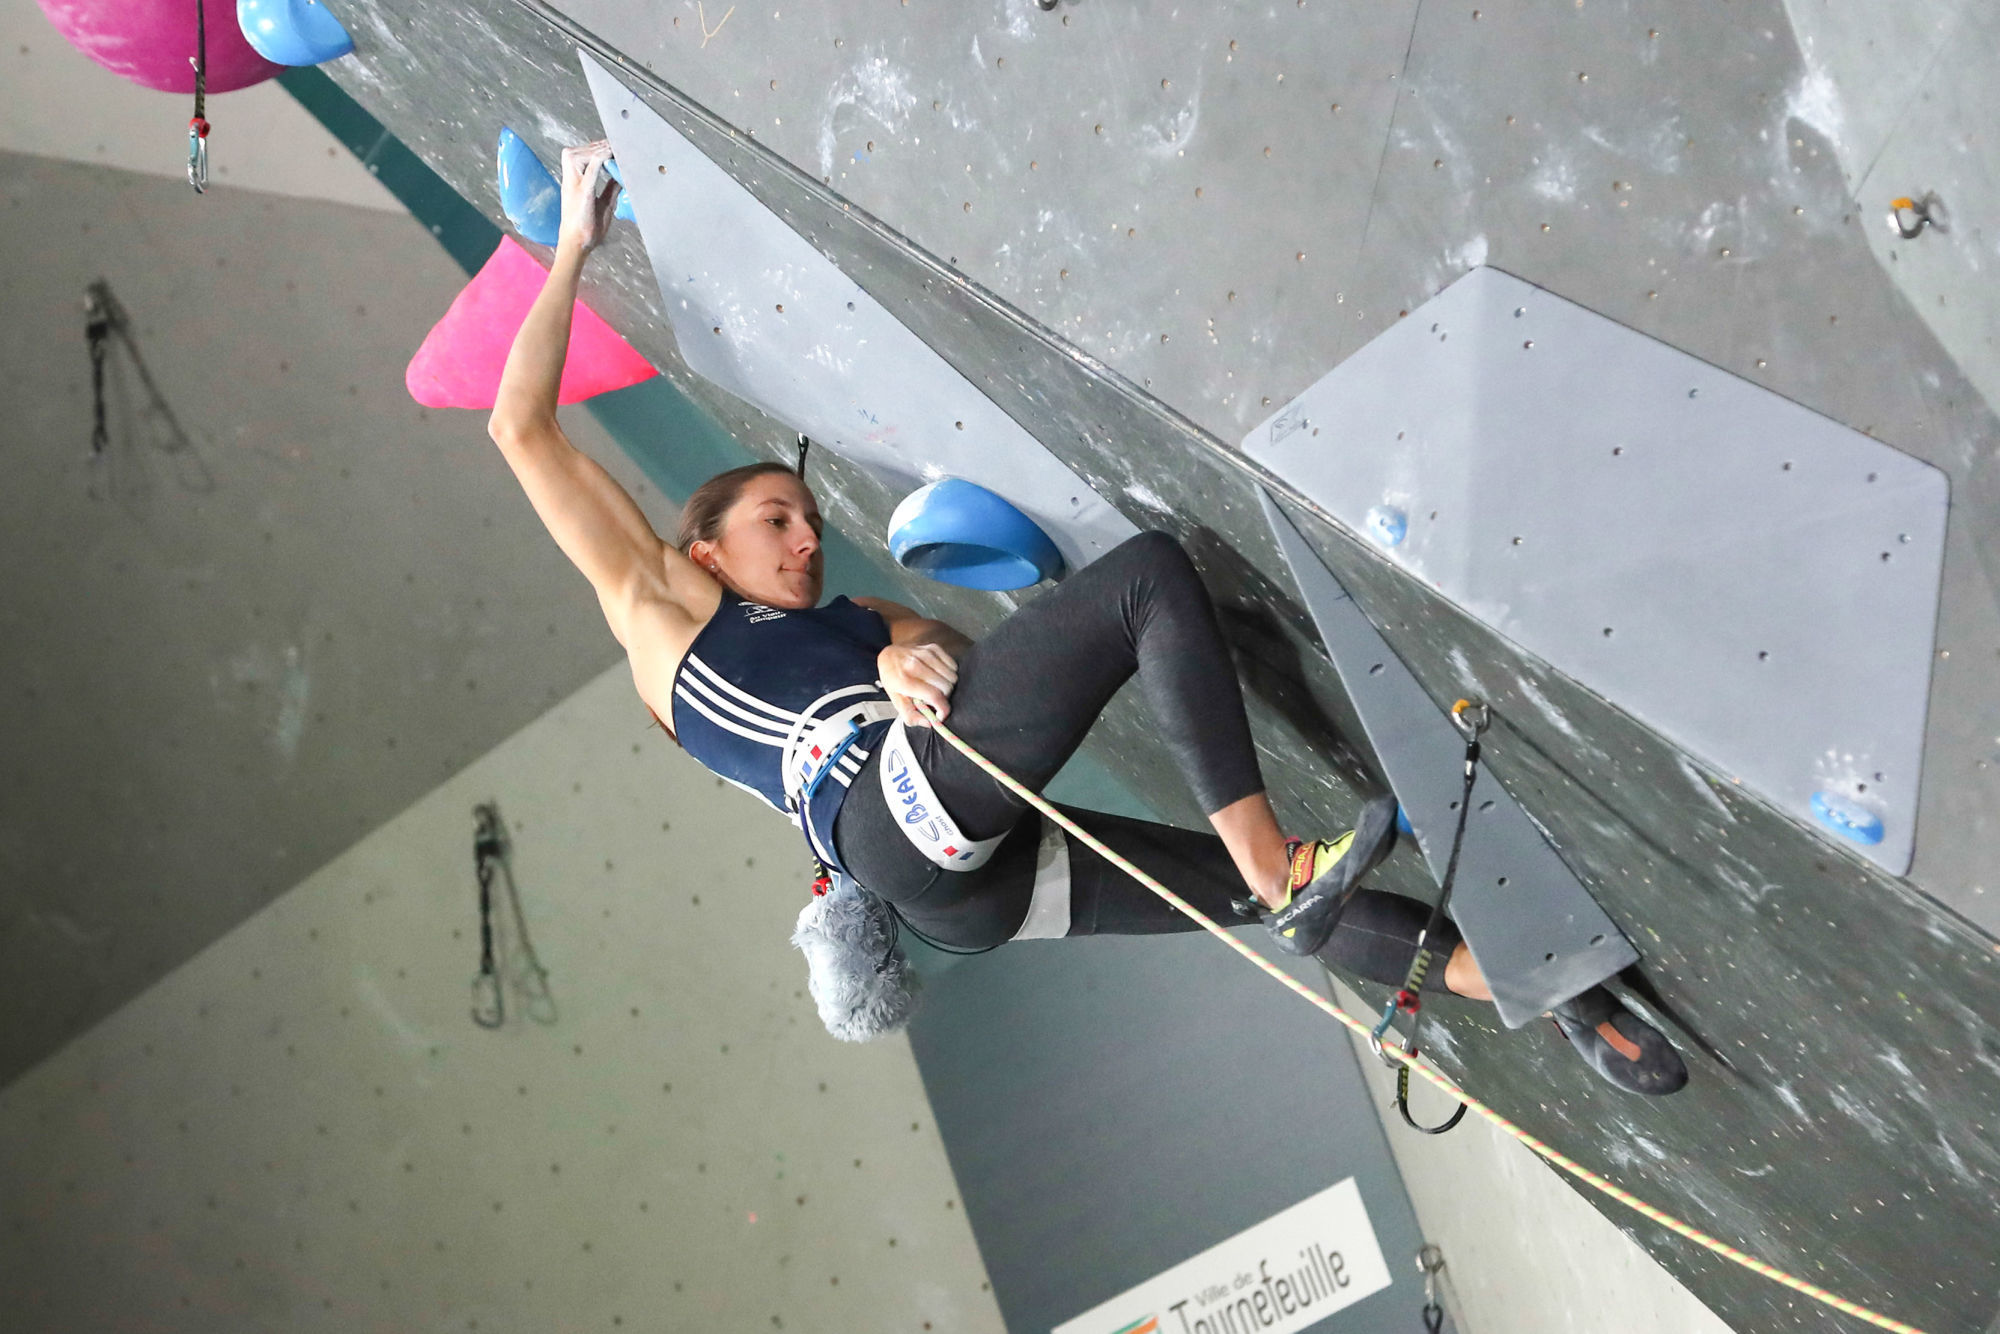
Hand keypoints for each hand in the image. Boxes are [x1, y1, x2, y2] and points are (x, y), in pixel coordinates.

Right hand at [557, 140, 621, 254]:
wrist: (577, 245)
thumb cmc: (588, 228)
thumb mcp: (604, 204)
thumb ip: (610, 189)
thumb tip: (619, 176)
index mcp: (573, 183)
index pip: (578, 157)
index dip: (592, 148)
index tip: (608, 147)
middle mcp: (570, 181)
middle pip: (575, 152)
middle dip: (594, 146)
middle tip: (613, 145)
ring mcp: (574, 186)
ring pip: (577, 156)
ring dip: (595, 150)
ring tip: (612, 149)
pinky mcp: (582, 193)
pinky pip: (589, 169)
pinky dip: (599, 159)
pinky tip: (609, 155)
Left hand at [879, 643, 957, 726]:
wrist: (888, 656)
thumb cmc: (894, 680)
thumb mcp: (896, 701)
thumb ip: (911, 716)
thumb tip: (929, 723)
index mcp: (904, 680)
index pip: (934, 696)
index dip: (943, 709)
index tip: (941, 715)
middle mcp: (915, 665)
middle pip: (947, 687)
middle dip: (944, 697)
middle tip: (935, 699)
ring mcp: (926, 654)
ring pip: (952, 676)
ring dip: (948, 686)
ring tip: (936, 687)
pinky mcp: (934, 648)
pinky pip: (953, 665)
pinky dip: (949, 674)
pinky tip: (938, 676)